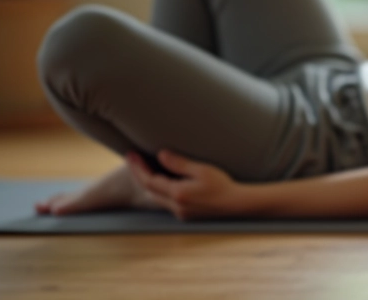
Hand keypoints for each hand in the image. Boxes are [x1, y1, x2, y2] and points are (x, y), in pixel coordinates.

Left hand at [125, 149, 243, 220]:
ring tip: (143, 166)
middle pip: (149, 190)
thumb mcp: (201, 170)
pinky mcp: (185, 214)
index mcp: (178, 194)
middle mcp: (176, 206)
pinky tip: (161, 180)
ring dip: (148, 182)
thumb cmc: (222, 184)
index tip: (131, 154)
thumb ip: (179, 163)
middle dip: (139, 174)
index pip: (149, 181)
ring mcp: (180, 212)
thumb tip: (161, 155)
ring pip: (155, 197)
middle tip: (133, 158)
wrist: (236, 204)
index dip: (137, 167)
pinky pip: (165, 201)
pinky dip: (159, 189)